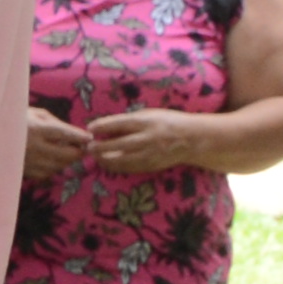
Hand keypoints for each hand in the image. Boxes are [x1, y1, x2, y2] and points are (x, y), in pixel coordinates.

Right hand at [22, 106, 92, 182]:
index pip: (65, 134)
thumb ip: (54, 122)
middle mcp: (33, 146)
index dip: (80, 137)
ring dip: (66, 161)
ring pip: (57, 166)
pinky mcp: (22, 171)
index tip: (89, 137)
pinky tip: (52, 162)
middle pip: (65, 154)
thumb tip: (72, 133)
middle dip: (77, 152)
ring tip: (69, 155)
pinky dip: (53, 169)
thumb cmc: (13, 118)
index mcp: (36, 128)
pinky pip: (44, 174)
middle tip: (83, 148)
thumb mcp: (34, 113)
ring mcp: (27, 161)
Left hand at [86, 110, 200, 174]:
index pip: (119, 124)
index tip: (90, 128)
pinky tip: (107, 163)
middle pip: (118, 144)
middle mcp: (148, 138)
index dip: (102, 126)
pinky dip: (116, 166)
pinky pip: (129, 168)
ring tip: (95, 156)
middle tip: (88, 147)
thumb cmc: (168, 122)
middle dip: (99, 147)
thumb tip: (104, 128)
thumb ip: (129, 121)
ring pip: (121, 160)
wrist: (194, 139)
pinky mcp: (151, 166)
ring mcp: (149, 154)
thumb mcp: (150, 115)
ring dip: (104, 159)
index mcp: (147, 122)